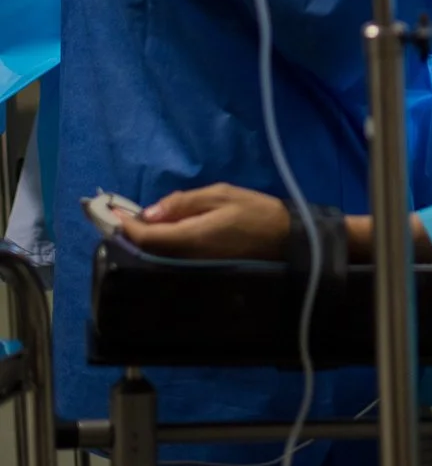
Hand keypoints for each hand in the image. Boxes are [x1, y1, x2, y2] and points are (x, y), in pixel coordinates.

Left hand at [117, 184, 290, 260]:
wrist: (284, 241)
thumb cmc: (255, 211)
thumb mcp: (220, 195)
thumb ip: (183, 203)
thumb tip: (149, 212)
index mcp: (190, 237)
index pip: (146, 237)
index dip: (126, 226)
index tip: (113, 212)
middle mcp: (185, 258)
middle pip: (147, 250)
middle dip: (129, 233)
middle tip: (118, 215)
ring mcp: (191, 267)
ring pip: (157, 256)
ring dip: (142, 240)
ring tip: (134, 221)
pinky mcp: (198, 270)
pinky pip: (169, 259)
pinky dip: (158, 246)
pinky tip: (158, 234)